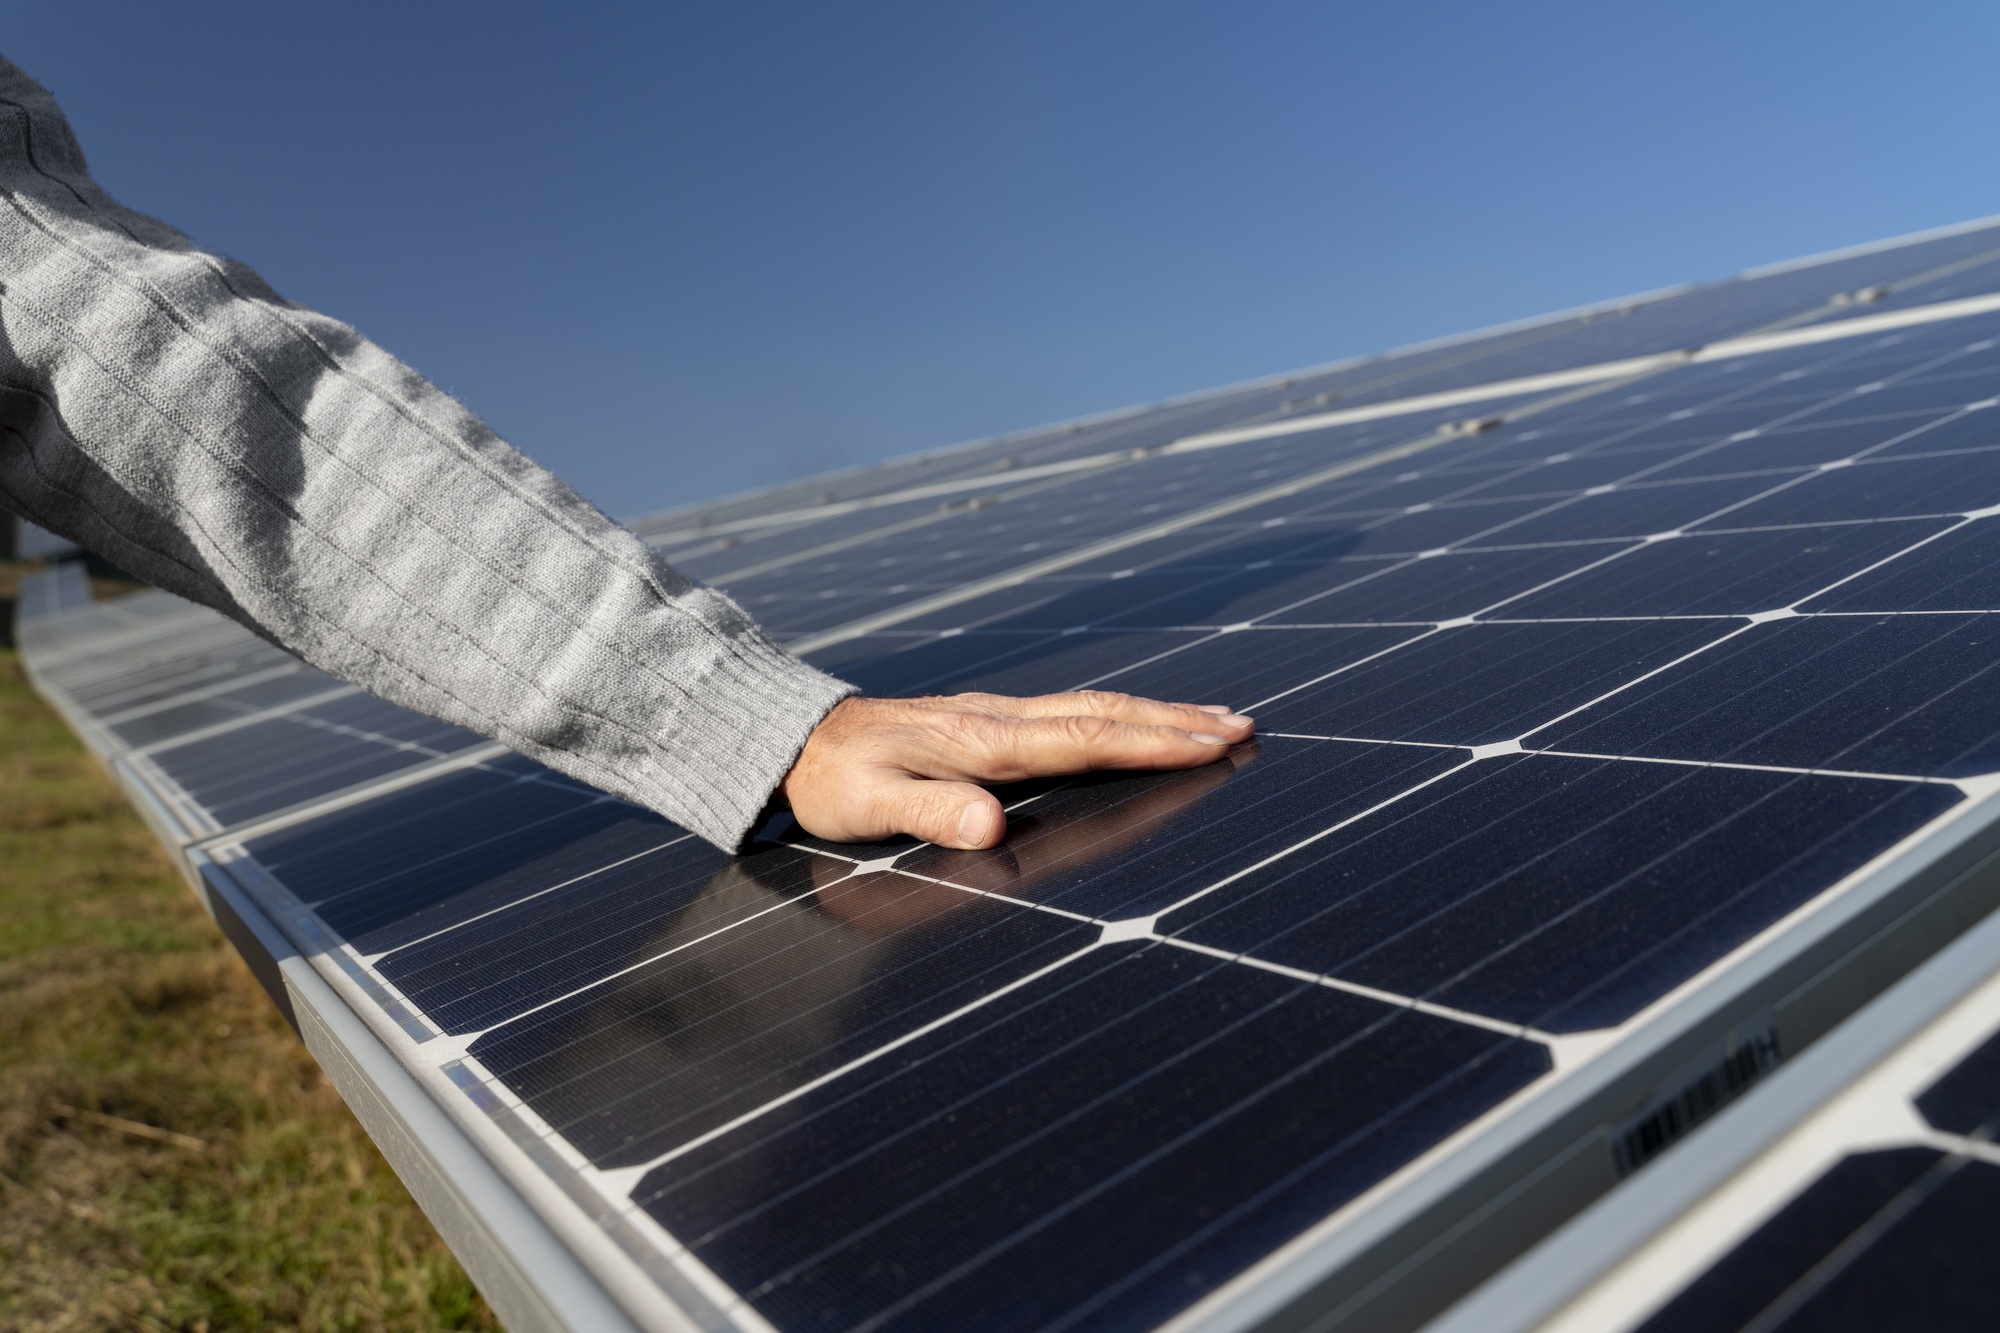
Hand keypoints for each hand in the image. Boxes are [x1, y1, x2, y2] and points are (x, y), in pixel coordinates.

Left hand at [779, 691, 1254, 849]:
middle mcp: (999, 720)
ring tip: (1218, 719)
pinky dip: (1120, 714)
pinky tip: (1140, 721)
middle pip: (1105, 715)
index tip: (1210, 742)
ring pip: (1094, 708)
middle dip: (1177, 721)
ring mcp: (997, 716)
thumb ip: (928, 812)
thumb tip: (991, 826)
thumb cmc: (831, 779)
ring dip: (1159, 713)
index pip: (1083, 740)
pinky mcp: (990, 722)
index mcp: (981, 741)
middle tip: (1245, 726)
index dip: (1150, 742)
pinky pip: (1072, 713)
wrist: (795, 738)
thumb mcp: (865, 805)